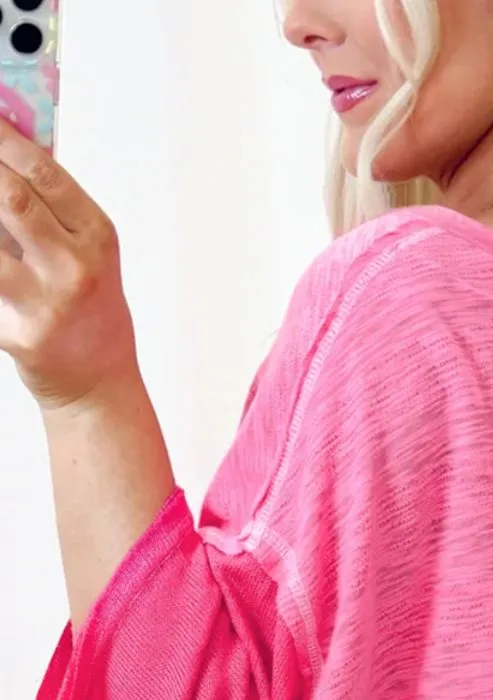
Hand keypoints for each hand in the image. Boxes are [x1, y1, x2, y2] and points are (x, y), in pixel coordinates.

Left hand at [0, 118, 137, 408]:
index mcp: (97, 238)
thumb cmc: (89, 309)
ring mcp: (46, 304)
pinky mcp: (18, 336)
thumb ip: (52, 206)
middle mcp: (75, 269)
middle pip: (12, 200)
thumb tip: (8, 150)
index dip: (4, 138)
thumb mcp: (88, 251)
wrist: (97, 382)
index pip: (43, 172)